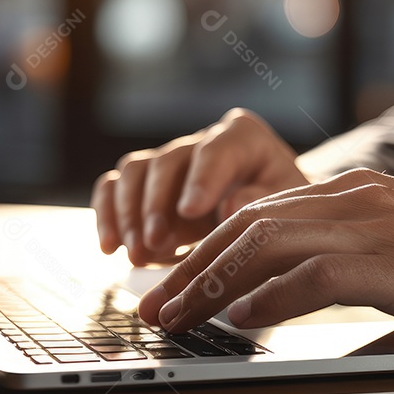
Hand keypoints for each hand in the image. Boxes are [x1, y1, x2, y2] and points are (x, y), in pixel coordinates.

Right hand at [91, 109, 309, 265]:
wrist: (268, 218)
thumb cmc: (281, 208)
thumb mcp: (287, 205)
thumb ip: (262, 202)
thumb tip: (229, 205)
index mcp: (243, 138)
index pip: (217, 148)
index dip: (202, 179)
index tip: (191, 211)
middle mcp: (200, 141)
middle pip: (167, 161)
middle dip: (157, 206)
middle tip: (155, 245)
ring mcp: (169, 160)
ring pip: (134, 171)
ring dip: (129, 214)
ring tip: (137, 255)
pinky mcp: (144, 183)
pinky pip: (113, 187)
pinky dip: (106, 215)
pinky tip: (110, 248)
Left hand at [139, 168, 393, 337]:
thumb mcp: (392, 242)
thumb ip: (335, 252)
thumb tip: (267, 291)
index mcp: (351, 191)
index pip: (258, 214)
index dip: (206, 249)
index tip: (172, 283)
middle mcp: (353, 197)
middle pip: (249, 225)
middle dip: (192, 267)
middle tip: (153, 305)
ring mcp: (373, 223)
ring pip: (268, 244)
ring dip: (214, 284)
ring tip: (178, 317)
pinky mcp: (392, 257)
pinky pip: (315, 274)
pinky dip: (272, 297)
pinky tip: (243, 320)